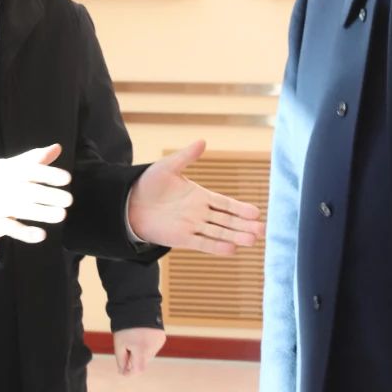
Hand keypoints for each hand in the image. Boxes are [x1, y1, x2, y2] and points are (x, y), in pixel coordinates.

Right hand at [0, 144, 71, 243]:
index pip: (32, 170)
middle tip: (69, 200)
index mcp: (14, 170)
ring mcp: (1, 205)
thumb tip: (57, 147)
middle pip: (30, 191)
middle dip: (50, 196)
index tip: (67, 179)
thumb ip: (40, 156)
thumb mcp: (21, 163)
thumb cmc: (9, 176)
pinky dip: (25, 233)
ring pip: (23, 210)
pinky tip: (41, 235)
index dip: (50, 174)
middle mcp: (7, 187)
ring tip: (62, 214)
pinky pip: (11, 229)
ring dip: (43, 213)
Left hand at [113, 326, 165, 374]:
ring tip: (135, 340)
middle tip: (126, 350)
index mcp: (142, 349)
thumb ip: (121, 361)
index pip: (138, 370)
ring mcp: (159, 342)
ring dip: (141, 353)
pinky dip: (147, 346)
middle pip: (143, 362)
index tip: (123, 372)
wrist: (138, 306)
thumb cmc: (125, 326)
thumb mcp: (119, 344)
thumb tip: (123, 372)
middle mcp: (153, 347)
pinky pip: (153, 348)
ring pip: (149, 355)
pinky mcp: (162, 337)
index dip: (130, 373)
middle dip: (135, 360)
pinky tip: (142, 337)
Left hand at [127, 140, 264, 254]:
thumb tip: (202, 141)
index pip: (225, 203)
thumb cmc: (148, 183)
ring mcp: (192, 226)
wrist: (128, 203)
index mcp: (200, 196)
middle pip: (227, 220)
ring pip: (219, 232)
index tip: (256, 212)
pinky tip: (231, 250)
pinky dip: (216, 246)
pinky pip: (202, 243)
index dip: (240, 208)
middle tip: (263, 230)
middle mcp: (199, 213)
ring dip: (235, 236)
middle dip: (244, 225)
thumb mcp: (168, 167)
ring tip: (252, 240)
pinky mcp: (181, 238)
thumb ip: (186, 157)